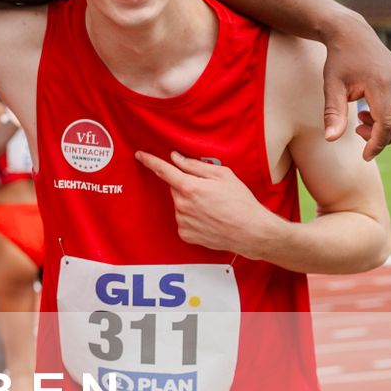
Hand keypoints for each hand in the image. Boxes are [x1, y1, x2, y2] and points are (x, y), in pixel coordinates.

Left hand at [134, 151, 277, 257]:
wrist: (251, 232)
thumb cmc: (240, 202)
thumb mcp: (223, 175)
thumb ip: (195, 165)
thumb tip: (176, 158)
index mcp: (189, 187)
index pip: (164, 170)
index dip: (150, 161)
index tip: (140, 155)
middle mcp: (181, 205)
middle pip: (176, 188)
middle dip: (187, 185)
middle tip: (209, 191)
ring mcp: (182, 221)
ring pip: (180, 204)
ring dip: (190, 202)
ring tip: (213, 207)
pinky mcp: (185, 234)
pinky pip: (183, 220)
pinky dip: (192, 218)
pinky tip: (209, 219)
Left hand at [321, 18, 390, 158]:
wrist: (354, 36)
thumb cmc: (339, 62)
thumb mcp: (331, 87)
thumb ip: (333, 114)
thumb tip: (331, 139)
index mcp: (381, 85)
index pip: (387, 125)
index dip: (377, 144)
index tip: (365, 156)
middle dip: (381, 139)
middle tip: (358, 130)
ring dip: (388, 130)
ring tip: (363, 118)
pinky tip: (372, 111)